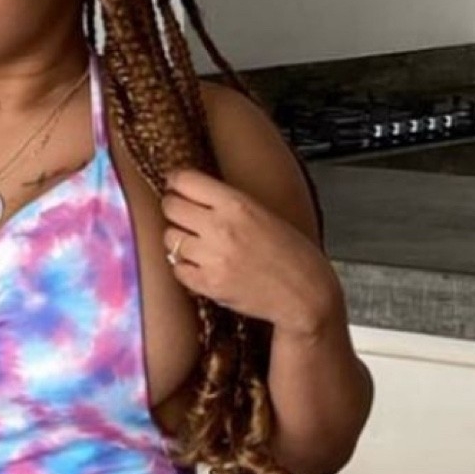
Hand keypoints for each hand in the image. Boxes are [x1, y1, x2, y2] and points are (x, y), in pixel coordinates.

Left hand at [161, 168, 340, 337]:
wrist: (304, 292)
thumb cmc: (290, 253)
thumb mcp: (263, 213)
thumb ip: (228, 202)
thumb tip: (191, 194)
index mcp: (237, 204)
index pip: (186, 181)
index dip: (176, 182)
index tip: (175, 186)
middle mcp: (221, 227)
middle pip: (171, 207)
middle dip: (173, 208)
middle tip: (180, 213)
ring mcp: (212, 257)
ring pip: (170, 238)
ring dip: (178, 239)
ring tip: (196, 243)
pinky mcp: (207, 284)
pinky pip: (177, 268)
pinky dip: (184, 266)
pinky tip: (200, 264)